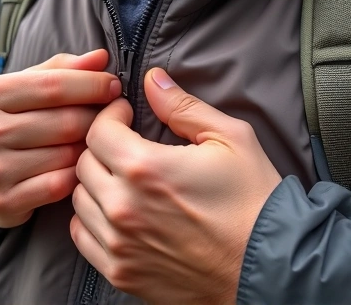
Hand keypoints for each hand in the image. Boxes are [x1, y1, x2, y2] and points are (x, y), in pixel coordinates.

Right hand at [0, 50, 120, 230]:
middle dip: (97, 118)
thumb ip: (59, 70)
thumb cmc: (4, 123)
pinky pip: (62, 185)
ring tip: (95, 141)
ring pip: (68, 155)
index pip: (54, 85)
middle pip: (66, 122)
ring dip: (90, 148)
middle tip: (112, 117)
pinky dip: (78, 175)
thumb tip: (100, 57)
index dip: (93, 84)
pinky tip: (80, 167)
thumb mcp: (20, 89)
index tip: (114, 86)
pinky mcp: (5, 201)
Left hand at [71, 68, 280, 303]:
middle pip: (84, 163)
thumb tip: (152, 80)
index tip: (124, 114)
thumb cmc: (254, 202)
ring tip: (120, 177)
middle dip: (102, 146)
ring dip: (95, 182)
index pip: (98, 131)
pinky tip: (115, 211)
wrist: (271, 269)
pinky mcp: (120, 272)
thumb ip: (183, 107)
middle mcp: (122, 207)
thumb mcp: (230, 139)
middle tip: (124, 143)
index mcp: (145, 168)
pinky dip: (91, 218)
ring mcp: (118, 243)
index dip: (110, 115)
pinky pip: (82, 235)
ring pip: (79, 198)